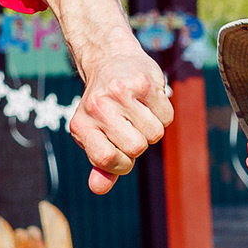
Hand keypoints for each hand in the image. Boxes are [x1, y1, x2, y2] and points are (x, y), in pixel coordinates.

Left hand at [68, 41, 171, 195]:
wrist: (111, 60)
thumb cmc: (105, 107)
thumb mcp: (96, 135)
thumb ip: (101, 165)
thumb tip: (98, 188)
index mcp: (81, 126)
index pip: (107, 160)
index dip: (122, 163)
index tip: (121, 152)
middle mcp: (97, 108)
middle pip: (136, 148)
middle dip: (139, 144)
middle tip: (130, 127)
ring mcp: (120, 93)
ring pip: (154, 134)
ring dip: (152, 128)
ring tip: (138, 112)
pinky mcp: (143, 82)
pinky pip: (167, 117)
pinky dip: (162, 114)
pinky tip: (148, 101)